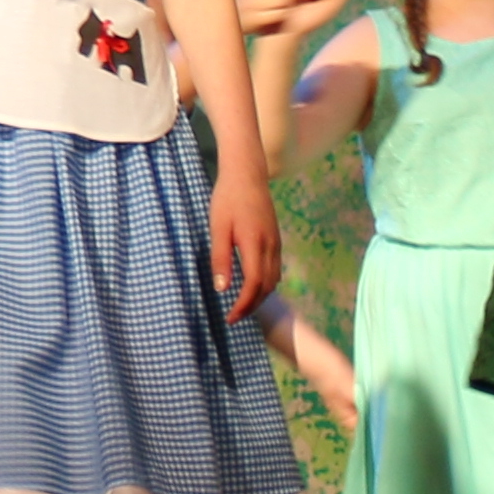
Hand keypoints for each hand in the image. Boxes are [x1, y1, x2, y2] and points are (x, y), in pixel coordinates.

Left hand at [207, 169, 278, 320]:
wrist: (247, 175)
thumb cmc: (227, 199)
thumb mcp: (218, 228)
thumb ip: (220, 258)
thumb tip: (222, 289)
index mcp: (255, 244)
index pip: (254, 285)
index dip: (244, 305)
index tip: (231, 318)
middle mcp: (270, 246)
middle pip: (267, 287)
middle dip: (252, 306)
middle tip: (234, 318)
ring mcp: (276, 243)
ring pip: (274, 280)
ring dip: (260, 297)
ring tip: (242, 306)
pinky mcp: (276, 239)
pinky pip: (275, 269)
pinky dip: (266, 284)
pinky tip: (253, 286)